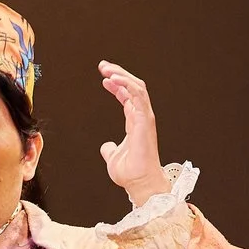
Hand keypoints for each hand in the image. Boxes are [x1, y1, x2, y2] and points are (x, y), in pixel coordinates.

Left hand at [97, 62, 168, 207]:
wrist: (139, 183)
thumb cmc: (130, 173)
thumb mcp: (113, 157)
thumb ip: (110, 149)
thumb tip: (106, 146)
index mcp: (136, 122)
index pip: (128, 96)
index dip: (117, 85)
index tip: (104, 78)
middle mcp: (142, 116)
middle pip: (133, 87)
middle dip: (119, 73)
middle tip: (103, 66)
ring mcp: (145, 117)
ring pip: (136, 87)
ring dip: (121, 75)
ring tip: (106, 69)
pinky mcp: (145, 120)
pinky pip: (137, 95)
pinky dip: (126, 84)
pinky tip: (113, 79)